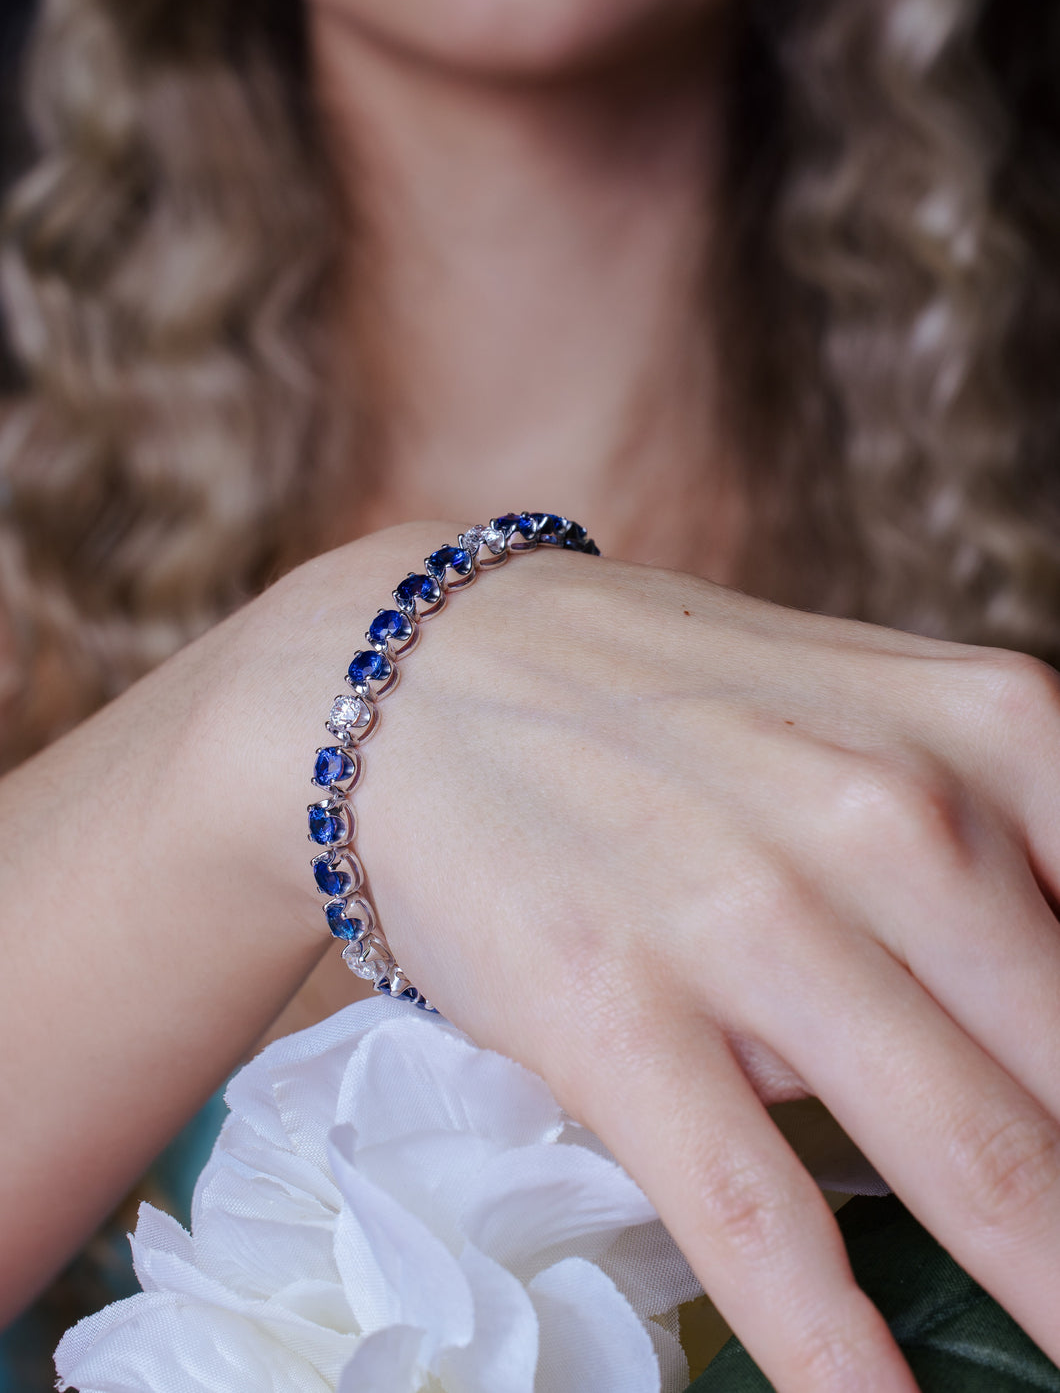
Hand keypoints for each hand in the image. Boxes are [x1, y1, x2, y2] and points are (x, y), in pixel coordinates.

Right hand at [263, 529, 1059, 1391]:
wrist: (428, 679)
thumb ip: (1010, 858)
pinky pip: (768, 1220)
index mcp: (999, 730)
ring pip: (977, 1168)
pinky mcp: (620, 1009)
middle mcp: (899, 815)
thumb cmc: (675, 708)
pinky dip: (841, 1356)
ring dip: (1047, 1303)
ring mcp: (754, 914)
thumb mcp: (883, 721)